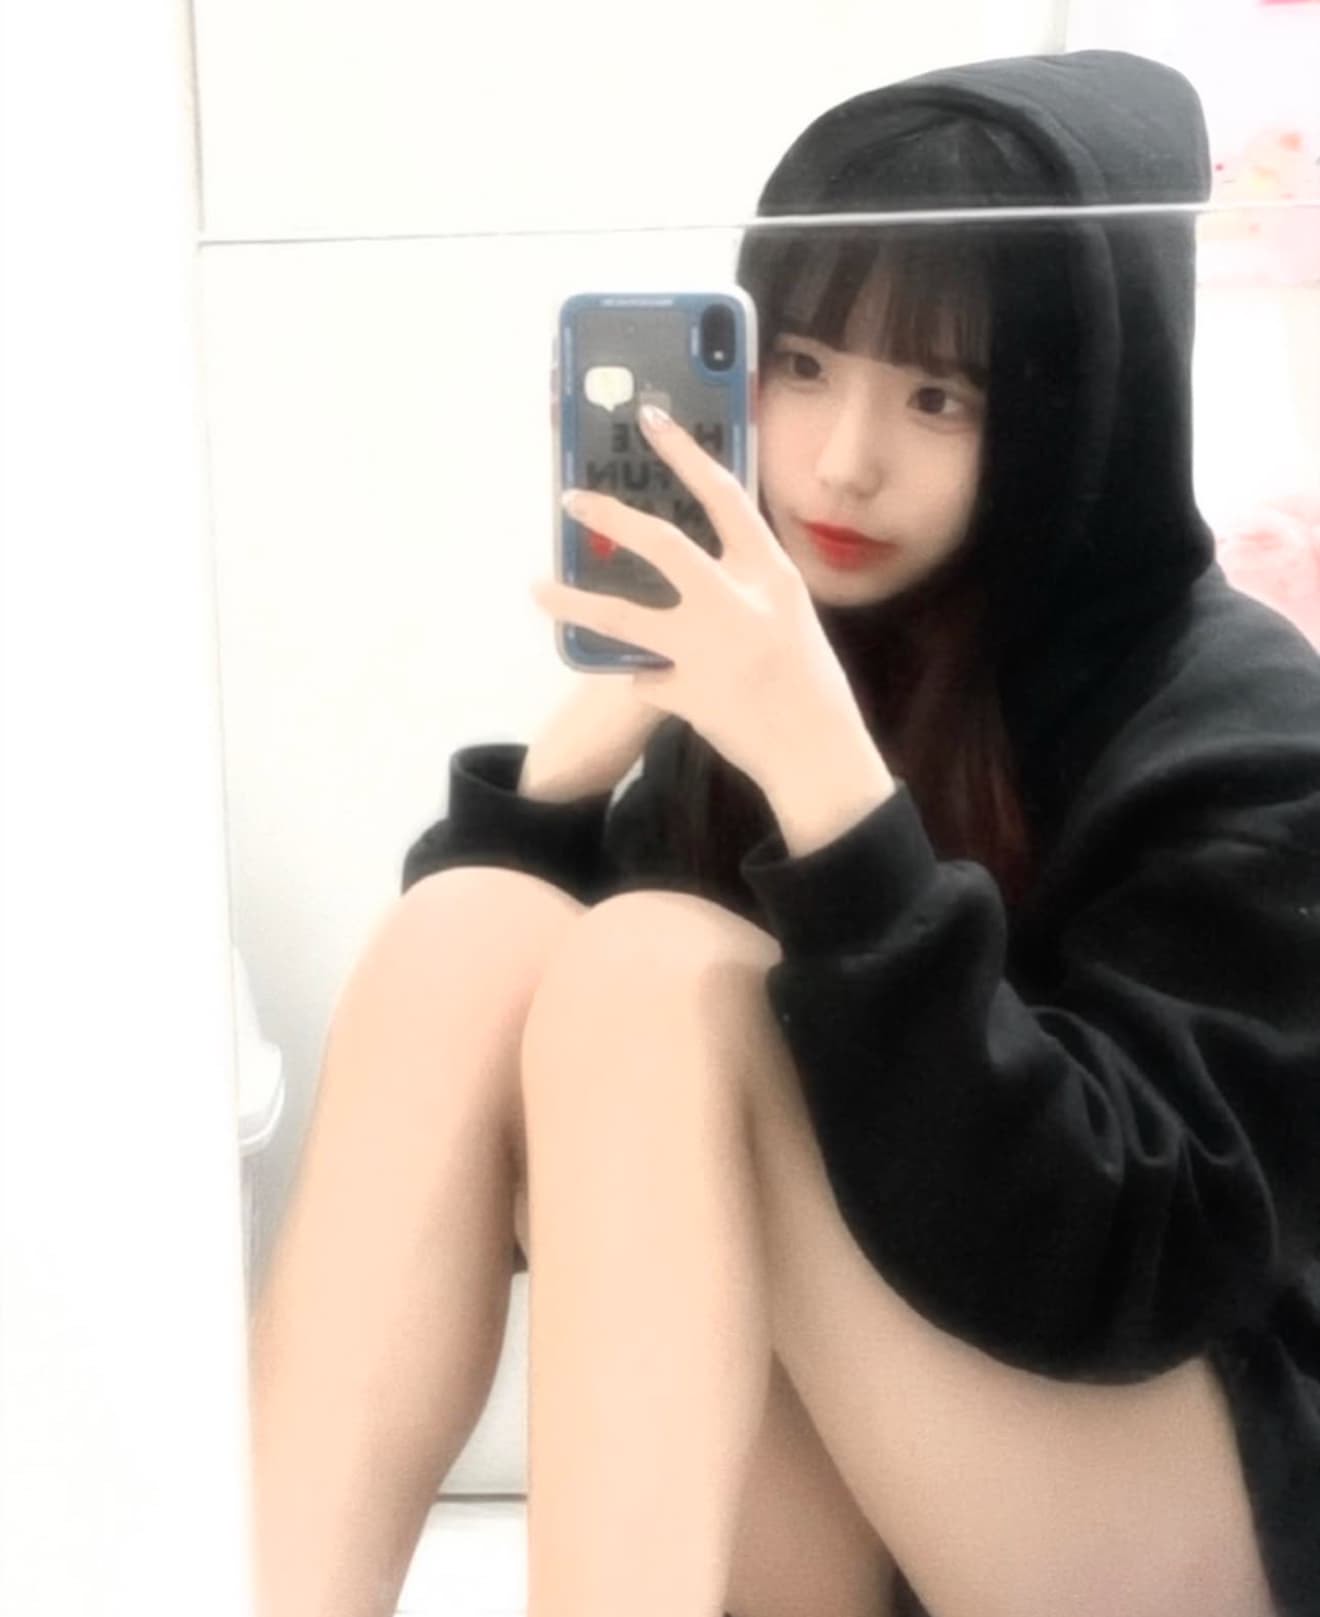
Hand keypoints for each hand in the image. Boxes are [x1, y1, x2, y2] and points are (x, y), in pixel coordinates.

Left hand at [530, 406, 875, 804]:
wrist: (816, 752)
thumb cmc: (808, 681)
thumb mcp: (789, 616)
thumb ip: (748, 587)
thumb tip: (700, 565)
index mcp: (772, 576)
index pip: (725, 498)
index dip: (685, 455)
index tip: (651, 421)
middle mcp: (737, 604)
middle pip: (662, 544)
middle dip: (611, 517)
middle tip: (572, 500)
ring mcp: (706, 649)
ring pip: (621, 616)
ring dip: (574, 601)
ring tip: (537, 589)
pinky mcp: (683, 693)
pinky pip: (644, 676)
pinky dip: (643, 677)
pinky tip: (646, 682)